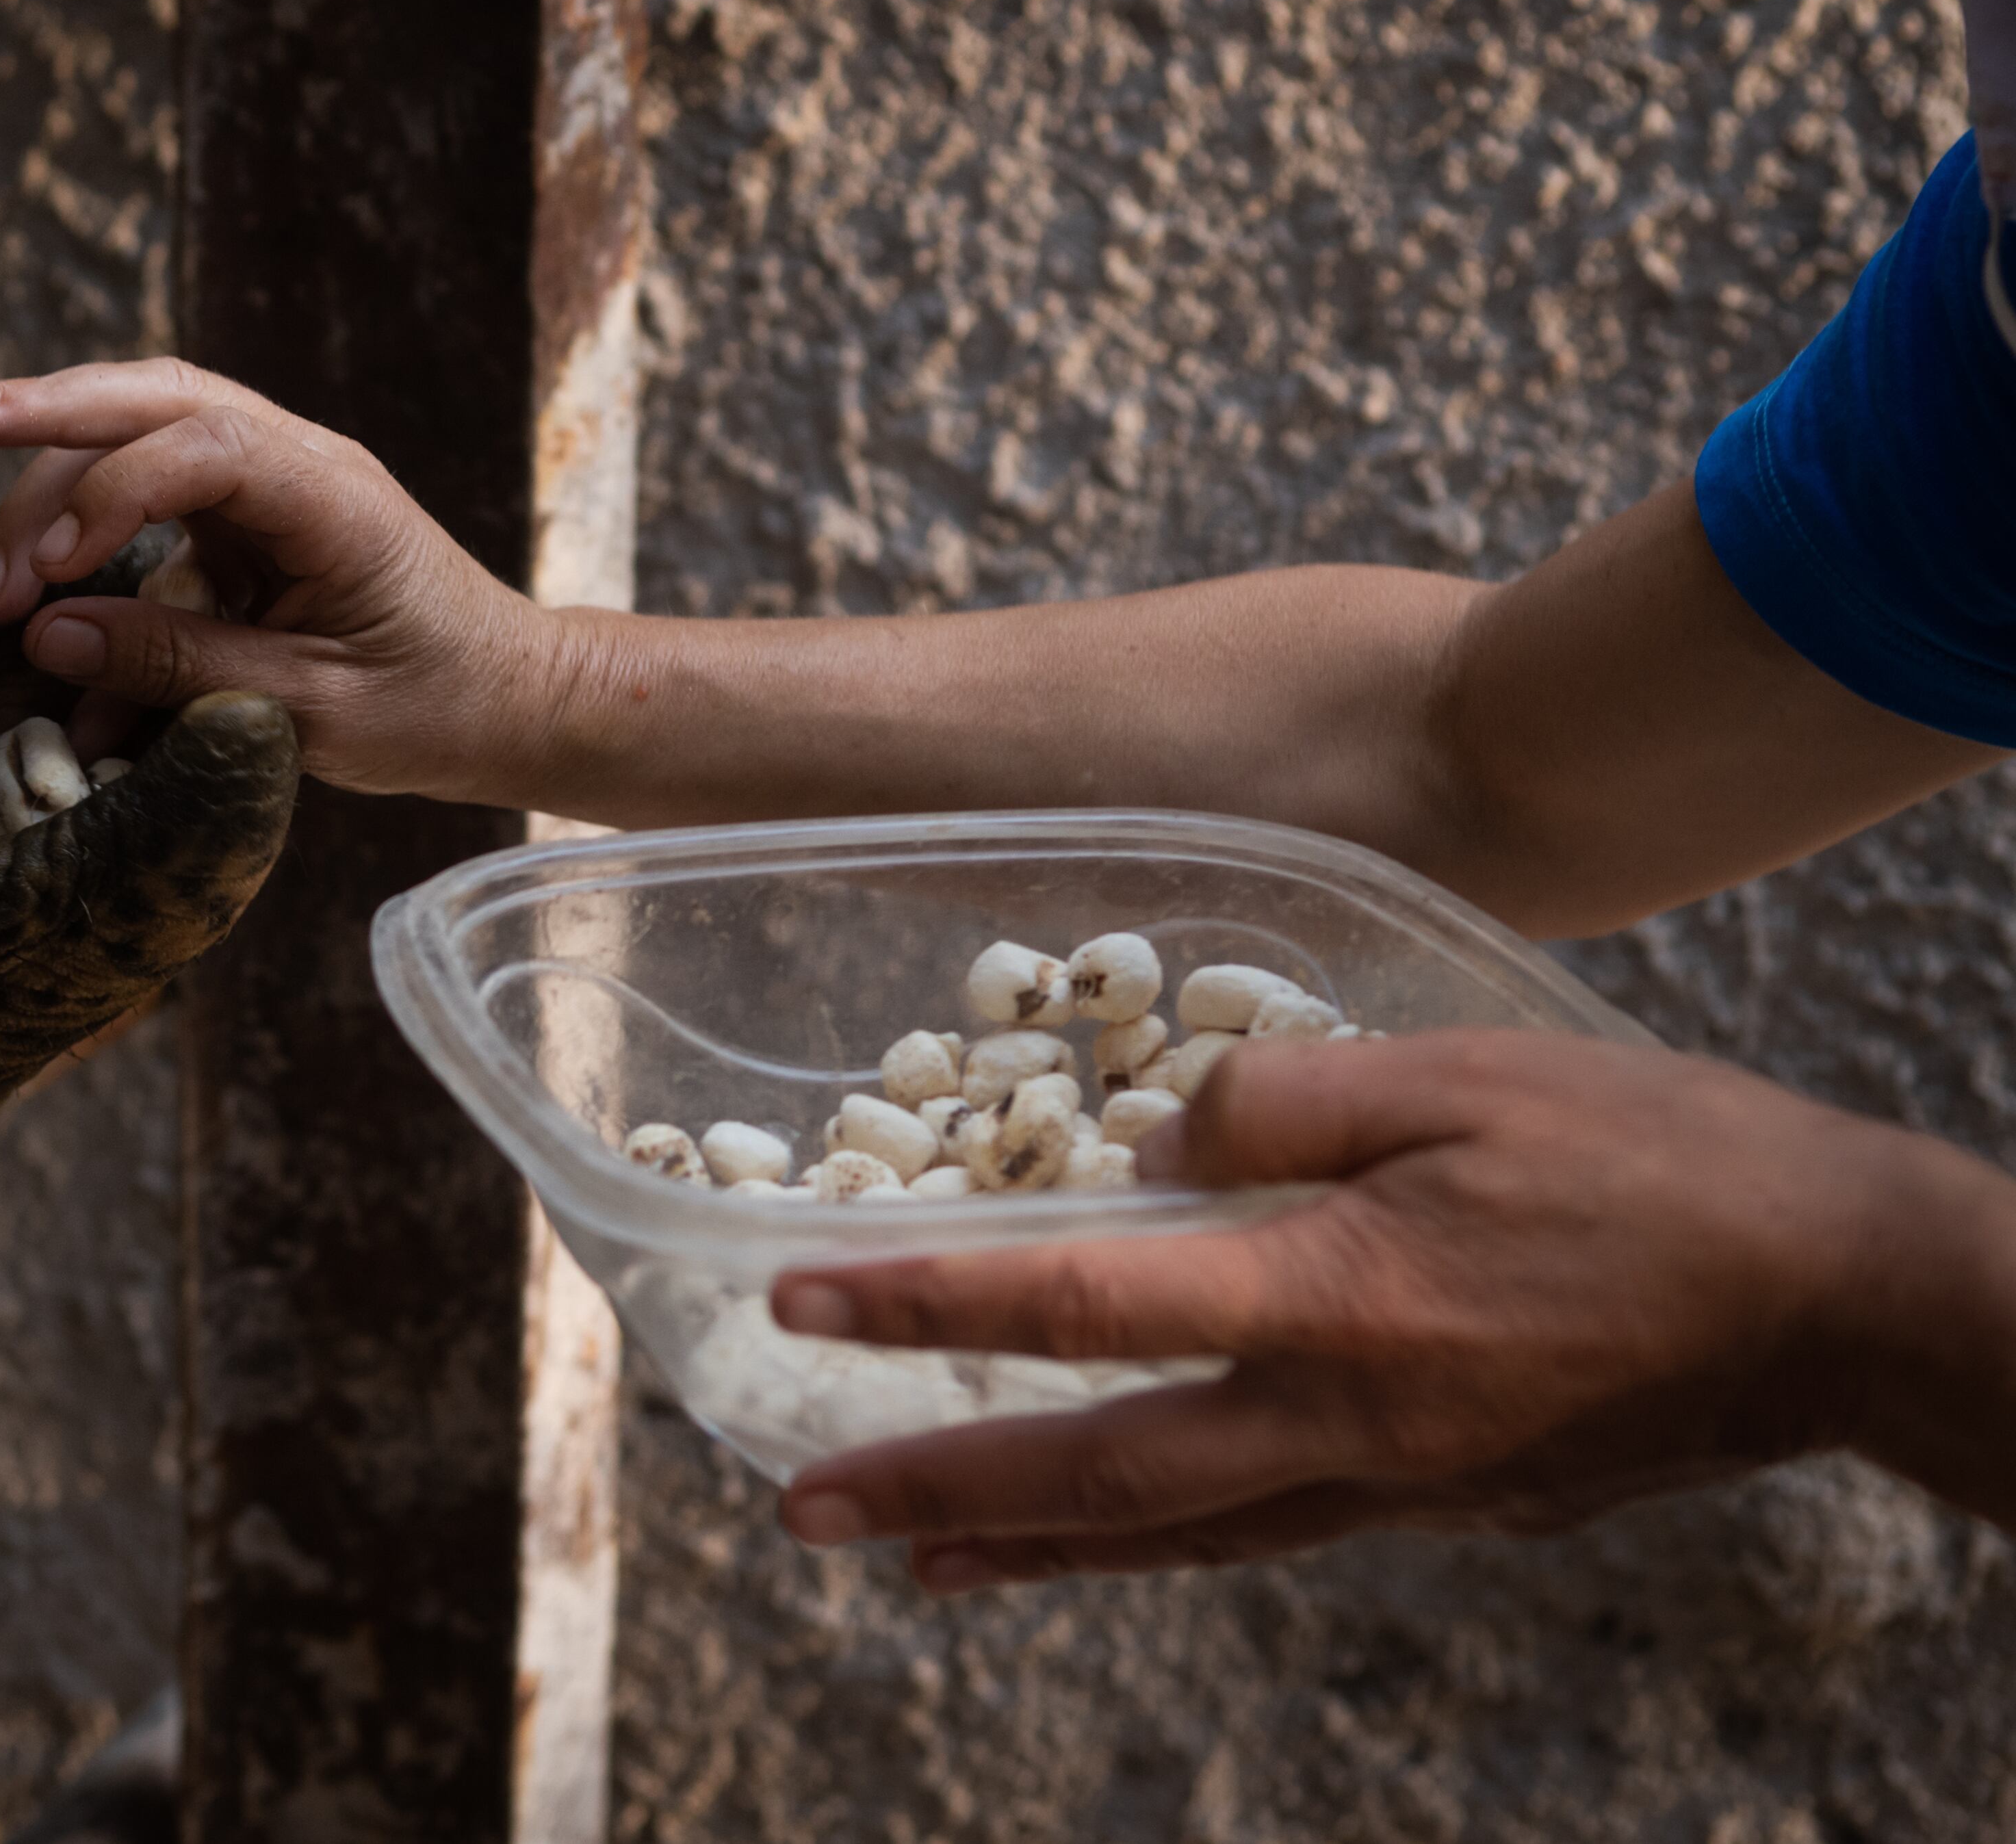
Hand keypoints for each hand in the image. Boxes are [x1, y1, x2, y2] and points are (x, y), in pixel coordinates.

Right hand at [0, 360, 563, 800]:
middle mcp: (294, 465)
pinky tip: (42, 626)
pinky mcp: (242, 528)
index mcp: (332, 493)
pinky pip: (147, 522)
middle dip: (45, 409)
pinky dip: (88, 560)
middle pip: (152, 399)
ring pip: (136, 440)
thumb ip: (180, 668)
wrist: (511, 704)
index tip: (49, 571)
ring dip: (49, 487)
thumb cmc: (435, 705)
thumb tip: (48, 632)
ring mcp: (265, 489)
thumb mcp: (310, 710)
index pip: (199, 443)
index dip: (110, 492)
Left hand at [763, 1032, 2015, 1590]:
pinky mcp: (1445, 1498)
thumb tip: (1153, 1139)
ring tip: (916, 1563)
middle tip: (802, 1514)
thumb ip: (1287, 1100)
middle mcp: (1343, 1417)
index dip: (922, 1302)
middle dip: (937, 1494)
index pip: (1075, 1300)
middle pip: (1096, 1473)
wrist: (1835, 1299)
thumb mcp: (1465, 1072)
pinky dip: (1161, 1538)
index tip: (800, 1299)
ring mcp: (1395, 1479)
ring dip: (1033, 1548)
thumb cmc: (1658, 1159)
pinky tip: (1111, 1532)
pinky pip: (1264, 1528)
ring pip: (1173, 1531)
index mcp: (1333, 1298)